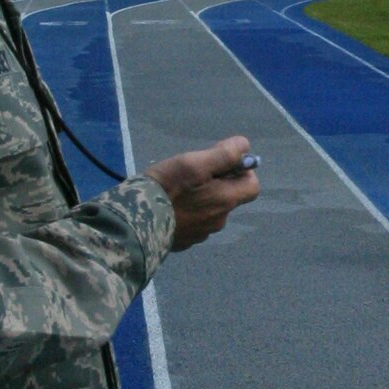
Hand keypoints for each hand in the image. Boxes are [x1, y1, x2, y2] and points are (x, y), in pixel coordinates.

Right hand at [145, 136, 259, 250]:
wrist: (135, 223)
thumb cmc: (166, 188)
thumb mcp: (194, 163)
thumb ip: (223, 154)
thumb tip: (244, 146)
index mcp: (226, 201)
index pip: (252, 186)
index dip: (241, 172)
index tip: (220, 163)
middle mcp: (219, 221)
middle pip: (229, 197)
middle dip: (217, 183)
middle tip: (192, 174)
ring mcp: (201, 234)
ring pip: (210, 210)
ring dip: (201, 198)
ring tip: (176, 190)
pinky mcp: (184, 241)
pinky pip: (193, 223)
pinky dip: (187, 213)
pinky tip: (168, 207)